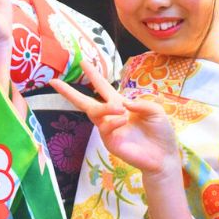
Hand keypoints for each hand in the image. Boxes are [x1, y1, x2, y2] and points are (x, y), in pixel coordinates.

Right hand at [49, 60, 178, 177]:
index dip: (93, 75)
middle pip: (85, 102)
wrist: (164, 156)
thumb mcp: (155, 111)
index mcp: (121, 105)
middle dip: (69, 92)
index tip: (83, 62)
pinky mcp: (110, 142)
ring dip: (104, 108)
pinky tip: (123, 119)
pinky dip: (113, 121)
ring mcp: (108, 130)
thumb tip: (123, 104)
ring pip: (94, 113)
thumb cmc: (160, 132)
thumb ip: (141, 103)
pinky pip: (105, 128)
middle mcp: (111, 116)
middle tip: (54, 82)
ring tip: (119, 108)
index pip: (103, 87)